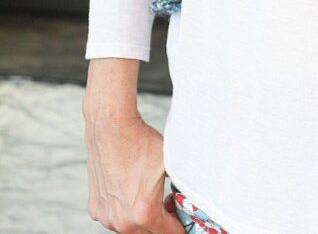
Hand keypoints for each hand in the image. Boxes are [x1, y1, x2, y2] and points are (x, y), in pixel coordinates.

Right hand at [84, 106, 184, 232]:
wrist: (111, 127)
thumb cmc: (140, 142)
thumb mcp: (170, 165)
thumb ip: (180, 189)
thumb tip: (190, 197)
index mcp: (144, 212)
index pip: (169, 233)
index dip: (179, 226)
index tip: (183, 219)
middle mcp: (122, 221)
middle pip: (149, 233)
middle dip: (162, 222)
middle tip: (169, 205)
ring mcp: (106, 216)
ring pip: (131, 228)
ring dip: (142, 218)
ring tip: (149, 195)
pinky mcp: (95, 208)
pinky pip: (114, 218)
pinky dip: (124, 211)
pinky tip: (131, 191)